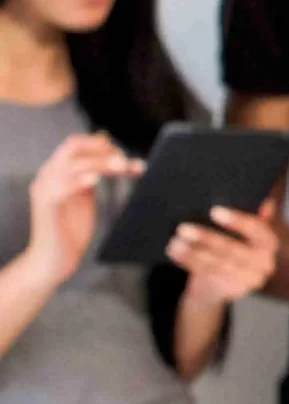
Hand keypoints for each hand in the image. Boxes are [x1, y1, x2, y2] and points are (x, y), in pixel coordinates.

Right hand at [20, 132, 142, 285]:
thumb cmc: (70, 228)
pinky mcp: (46, 206)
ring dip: (99, 162)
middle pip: (73, 148)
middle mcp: (48, 175)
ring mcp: (45, 189)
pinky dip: (77, 181)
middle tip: (125, 161)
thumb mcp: (85, 196)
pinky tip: (94, 180)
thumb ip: (93, 173)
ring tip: (121, 166)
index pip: (77, 144)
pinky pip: (58, 188)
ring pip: (71, 164)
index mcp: (57, 171)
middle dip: (102, 150)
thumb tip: (111, 151)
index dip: (103, 146)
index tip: (128, 157)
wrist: (54, 259)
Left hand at [168, 204, 279, 305]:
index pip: (257, 230)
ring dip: (193, 252)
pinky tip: (175, 252)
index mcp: (269, 243)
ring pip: (218, 263)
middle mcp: (265, 263)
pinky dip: (189, 262)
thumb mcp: (243, 232)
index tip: (214, 211)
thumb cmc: (232, 247)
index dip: (237, 221)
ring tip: (175, 241)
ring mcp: (249, 279)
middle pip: (234, 250)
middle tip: (184, 228)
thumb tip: (264, 200)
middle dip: (208, 238)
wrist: (223, 282)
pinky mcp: (232, 290)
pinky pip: (208, 274)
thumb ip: (254, 217)